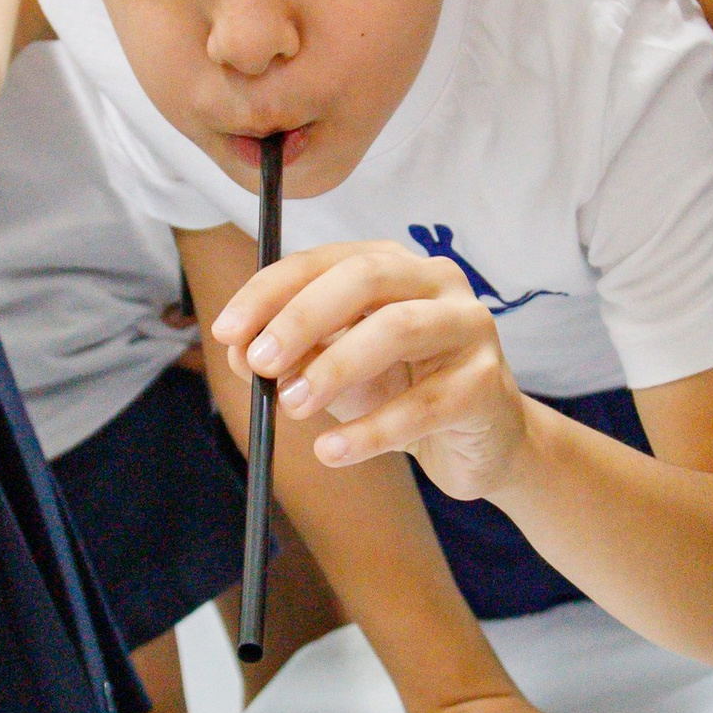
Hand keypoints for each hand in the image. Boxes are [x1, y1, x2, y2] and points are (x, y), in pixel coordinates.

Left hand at [217, 241, 530, 500]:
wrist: (479, 443)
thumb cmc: (403, 392)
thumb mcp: (336, 369)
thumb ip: (293, 354)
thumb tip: (241, 352)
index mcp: (393, 266)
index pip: (322, 261)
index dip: (268, 293)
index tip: (226, 331)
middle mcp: (436, 282)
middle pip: (364, 279)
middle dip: (302, 318)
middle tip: (261, 363)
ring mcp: (468, 328)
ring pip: (398, 329)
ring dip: (334, 367)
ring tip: (292, 407)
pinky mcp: (485, 384)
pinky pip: (423, 404)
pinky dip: (370, 431)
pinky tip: (332, 451)